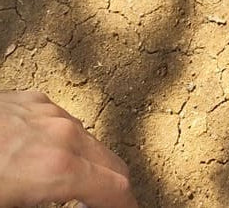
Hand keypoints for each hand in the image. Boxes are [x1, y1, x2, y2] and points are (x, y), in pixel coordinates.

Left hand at [0, 89, 136, 207]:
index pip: (116, 187)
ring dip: (89, 161)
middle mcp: (61, 134)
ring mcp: (48, 112)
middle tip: (105, 202)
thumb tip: (80, 202)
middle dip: (113, 185)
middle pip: (111, 161)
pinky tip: (47, 155)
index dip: (127, 204)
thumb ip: (56, 203)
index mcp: (59, 168)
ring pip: (88, 138)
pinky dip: (65, 141)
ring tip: (74, 183)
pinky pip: (63, 121)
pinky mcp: (33, 100)